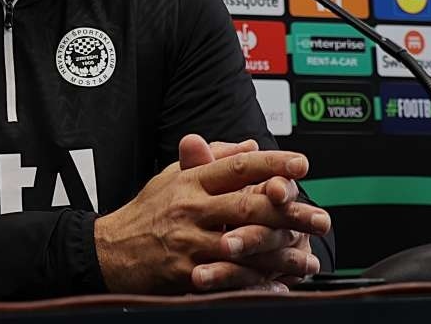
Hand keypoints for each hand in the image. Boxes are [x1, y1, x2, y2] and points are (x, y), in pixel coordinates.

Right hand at [93, 140, 330, 293]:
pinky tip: (279, 285)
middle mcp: (192, 208)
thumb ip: (213, 159)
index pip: (237, 166)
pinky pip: (230, 278)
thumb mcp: (173, 176)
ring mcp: (190, 242)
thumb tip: (250, 144)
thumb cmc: (147, 212)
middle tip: (320, 216)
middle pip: (249, 206)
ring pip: (245, 245)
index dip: (271, 164)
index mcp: (192, 181)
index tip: (301, 164)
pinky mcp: (188, 273)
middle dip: (290, 212)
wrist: (110, 251)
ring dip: (282, 253)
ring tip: (308, 257)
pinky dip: (257, 283)